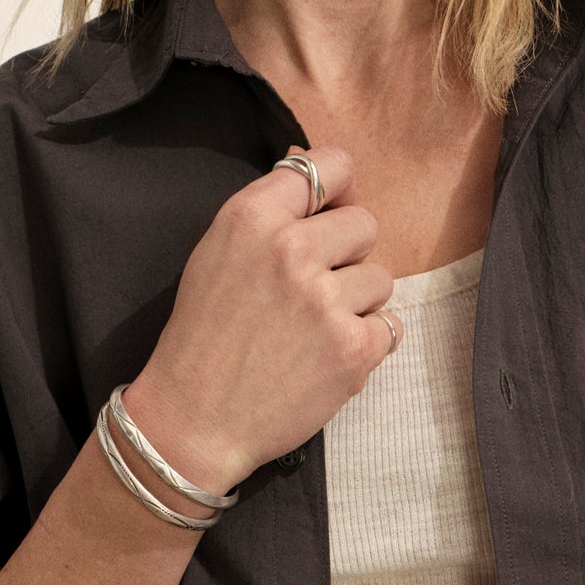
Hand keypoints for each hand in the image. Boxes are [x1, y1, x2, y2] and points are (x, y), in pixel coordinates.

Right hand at [118, 145, 395, 496]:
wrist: (195, 420)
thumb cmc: (203, 338)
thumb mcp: (215, 253)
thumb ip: (268, 214)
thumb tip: (323, 180)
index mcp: (252, 217)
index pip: (330, 164)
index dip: (337, 191)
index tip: (329, 214)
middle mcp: (291, 250)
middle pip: (365, 223)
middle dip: (347, 255)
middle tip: (312, 290)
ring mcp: (326, 300)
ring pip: (380, 278)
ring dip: (357, 303)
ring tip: (313, 331)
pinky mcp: (352, 348)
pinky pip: (389, 326)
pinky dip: (366, 343)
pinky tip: (326, 357)